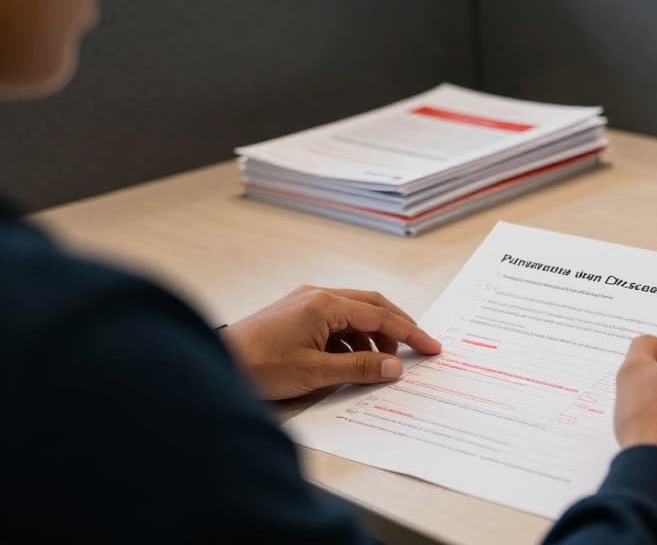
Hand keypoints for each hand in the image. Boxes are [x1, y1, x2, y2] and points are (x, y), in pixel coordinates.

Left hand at [220, 285, 441, 399]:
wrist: (214, 363)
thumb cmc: (258, 365)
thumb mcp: (315, 372)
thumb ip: (360, 368)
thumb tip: (395, 367)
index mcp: (325, 304)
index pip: (380, 316)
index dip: (410, 332)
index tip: (431, 347)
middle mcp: (317, 296)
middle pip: (371, 306)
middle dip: (397, 328)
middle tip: (418, 348)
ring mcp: (304, 303)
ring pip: (353, 314)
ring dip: (372, 337)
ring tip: (379, 364)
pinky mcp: (294, 315)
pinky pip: (334, 321)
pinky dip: (350, 339)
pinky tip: (350, 361)